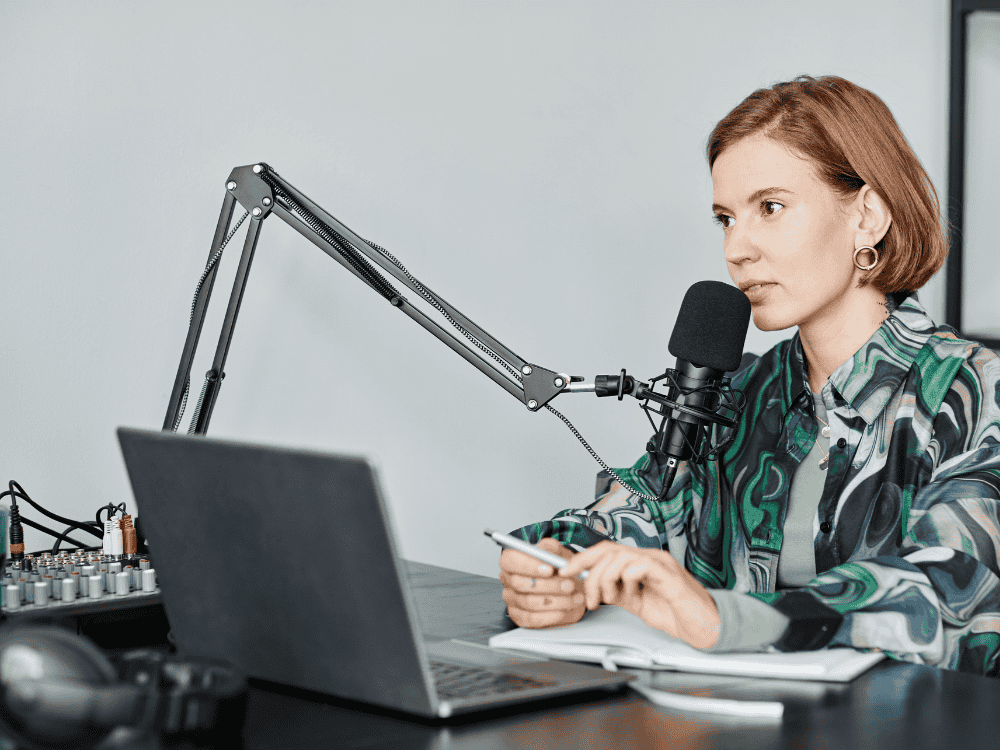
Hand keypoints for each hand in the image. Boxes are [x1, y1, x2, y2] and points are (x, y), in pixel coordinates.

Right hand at [499, 538, 585, 628]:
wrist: (570, 589)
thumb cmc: (560, 569)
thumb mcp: (558, 553)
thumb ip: (551, 549)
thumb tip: (548, 553)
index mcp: (513, 560)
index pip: (509, 560)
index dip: (528, 565)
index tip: (550, 569)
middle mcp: (509, 580)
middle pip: (520, 583)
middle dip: (548, 585)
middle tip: (568, 585)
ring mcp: (513, 600)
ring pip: (529, 602)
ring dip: (556, 600)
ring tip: (574, 597)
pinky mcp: (520, 617)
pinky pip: (532, 619)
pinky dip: (551, 615)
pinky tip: (564, 610)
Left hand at [559, 541, 719, 648]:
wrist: (706, 628)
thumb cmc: (677, 615)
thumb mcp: (636, 602)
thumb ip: (617, 591)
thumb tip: (592, 586)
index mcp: (641, 562)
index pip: (606, 550)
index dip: (582, 558)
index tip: (565, 570)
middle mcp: (650, 557)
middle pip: (608, 550)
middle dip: (588, 570)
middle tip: (588, 596)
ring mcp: (660, 563)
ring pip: (620, 557)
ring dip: (605, 580)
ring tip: (608, 599)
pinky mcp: (670, 575)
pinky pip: (640, 566)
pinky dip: (627, 579)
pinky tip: (631, 594)